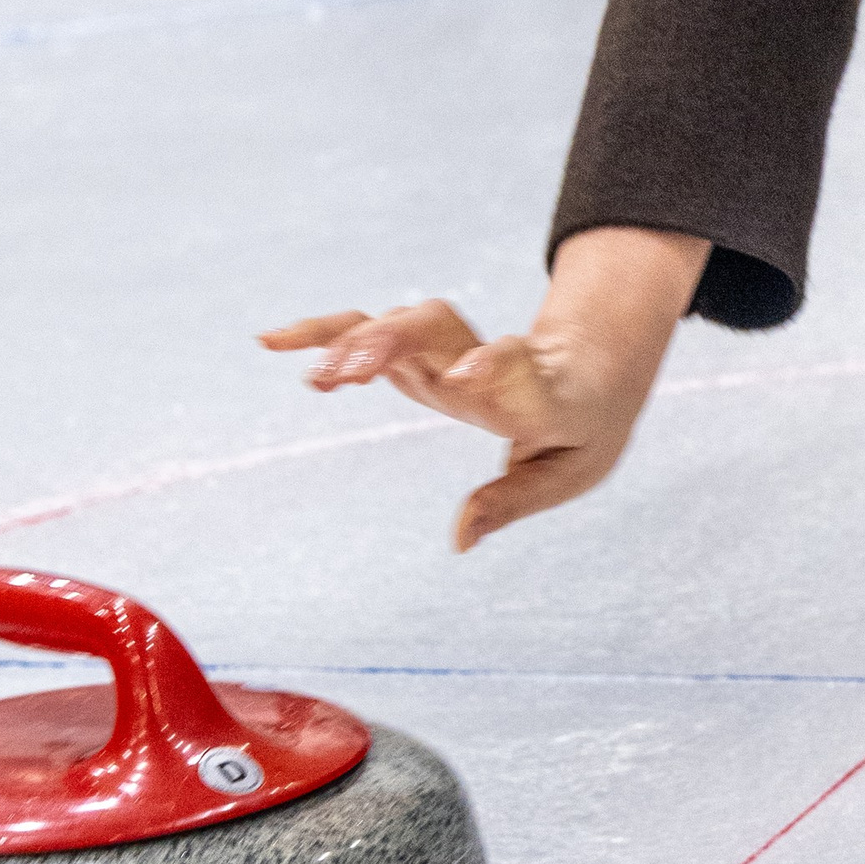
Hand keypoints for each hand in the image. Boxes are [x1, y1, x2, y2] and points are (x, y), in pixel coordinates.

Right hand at [261, 225, 708, 550]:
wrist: (593, 371)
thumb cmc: (579, 431)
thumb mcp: (563, 475)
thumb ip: (510, 502)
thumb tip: (458, 539)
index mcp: (534, 393)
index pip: (517, 370)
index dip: (496, 366)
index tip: (467, 375)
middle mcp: (483, 360)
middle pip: (438, 328)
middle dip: (393, 341)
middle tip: (350, 372)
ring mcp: (448, 350)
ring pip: (397, 324)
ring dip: (354, 340)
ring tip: (317, 377)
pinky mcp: (418, 351)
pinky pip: (366, 332)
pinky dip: (321, 333)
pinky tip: (270, 342)